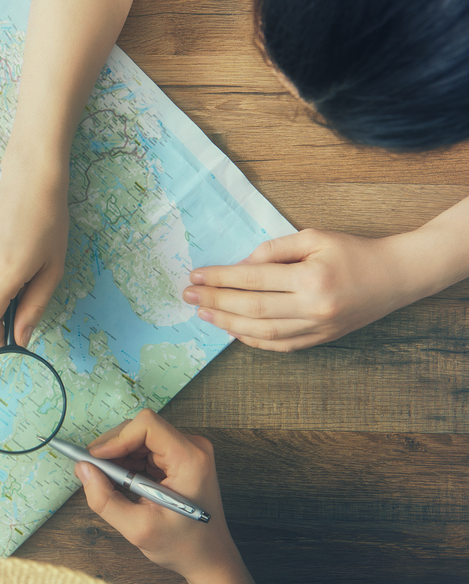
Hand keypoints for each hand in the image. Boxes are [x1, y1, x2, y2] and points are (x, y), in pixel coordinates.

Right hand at [0, 172, 70, 346]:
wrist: (30, 181)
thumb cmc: (49, 224)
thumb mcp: (52, 270)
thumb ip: (34, 307)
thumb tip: (21, 339)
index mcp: (2, 275)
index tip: (8, 339)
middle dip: (5, 305)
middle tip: (30, 283)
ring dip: (0, 282)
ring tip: (22, 256)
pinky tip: (9, 244)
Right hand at [75, 409, 238, 583]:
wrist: (209, 559)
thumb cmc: (183, 547)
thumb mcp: (137, 528)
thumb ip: (104, 499)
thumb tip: (82, 469)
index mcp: (189, 459)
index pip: (147, 425)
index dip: (117, 438)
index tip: (95, 458)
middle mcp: (192, 448)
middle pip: (141, 429)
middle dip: (113, 448)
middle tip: (94, 471)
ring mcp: (187, 451)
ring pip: (139, 437)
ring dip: (119, 456)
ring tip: (108, 482)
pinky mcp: (179, 458)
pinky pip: (145, 449)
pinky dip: (128, 462)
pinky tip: (122, 482)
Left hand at [182, 228, 424, 351]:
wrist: (396, 276)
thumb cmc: (353, 251)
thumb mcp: (314, 238)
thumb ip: (274, 250)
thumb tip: (240, 265)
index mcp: (311, 278)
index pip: (254, 280)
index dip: (221, 279)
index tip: (196, 276)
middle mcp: (313, 308)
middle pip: (252, 309)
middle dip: (215, 302)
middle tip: (188, 296)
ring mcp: (318, 328)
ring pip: (263, 333)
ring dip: (228, 324)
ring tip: (203, 314)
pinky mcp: (321, 339)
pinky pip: (280, 346)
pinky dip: (253, 341)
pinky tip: (233, 331)